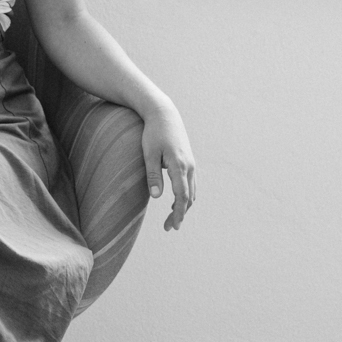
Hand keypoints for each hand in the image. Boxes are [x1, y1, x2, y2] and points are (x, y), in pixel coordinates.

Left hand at [142, 102, 195, 230]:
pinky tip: (175, 201)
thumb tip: (156, 197)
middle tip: (168, 228)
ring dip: (183, 206)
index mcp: (179, 166)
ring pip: (192, 191)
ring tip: (171, 218)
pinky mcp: (189, 161)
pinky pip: (191, 183)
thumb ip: (153, 175)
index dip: (178, 213)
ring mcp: (191, 163)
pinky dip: (186, 195)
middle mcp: (189, 166)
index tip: (173, 227)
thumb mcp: (149, 154)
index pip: (182, 196)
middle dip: (180, 214)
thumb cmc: (153, 133)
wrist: (164, 114)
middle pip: (189, 197)